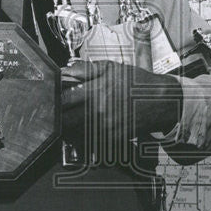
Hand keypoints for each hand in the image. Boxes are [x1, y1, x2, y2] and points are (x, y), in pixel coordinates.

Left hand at [61, 60, 182, 151]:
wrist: (160, 101)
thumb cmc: (136, 83)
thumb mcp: (112, 68)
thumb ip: (86, 69)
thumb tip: (65, 70)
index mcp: (95, 91)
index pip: (63, 100)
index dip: (54, 101)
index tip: (50, 100)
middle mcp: (97, 112)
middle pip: (65, 121)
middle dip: (58, 118)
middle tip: (56, 114)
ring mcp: (104, 128)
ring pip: (75, 133)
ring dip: (68, 129)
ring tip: (69, 121)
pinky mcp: (111, 139)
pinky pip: (90, 142)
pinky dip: (83, 137)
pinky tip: (85, 130)